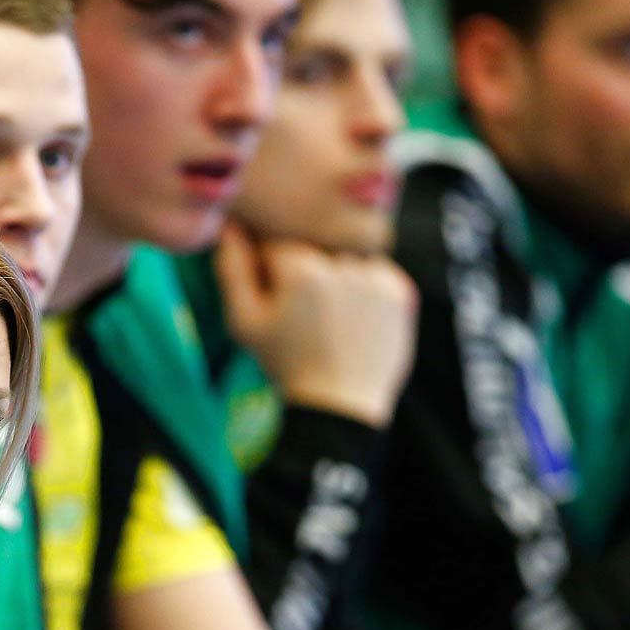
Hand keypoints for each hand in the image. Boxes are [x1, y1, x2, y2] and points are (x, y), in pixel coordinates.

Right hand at [214, 221, 417, 427]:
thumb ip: (233, 270)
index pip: (277, 240)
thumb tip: (229, 225)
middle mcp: (344, 264)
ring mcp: (377, 277)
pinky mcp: (401, 291)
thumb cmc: (284, 364)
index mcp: (302, 269)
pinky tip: (350, 314)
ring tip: (327, 311)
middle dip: (303, 266)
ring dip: (334, 271)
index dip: (267, 266)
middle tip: (300, 306)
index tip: (271, 295)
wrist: (338, 404)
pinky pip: (375, 269)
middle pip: (314, 243)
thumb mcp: (245, 323)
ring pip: (346, 253)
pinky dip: (363, 284)